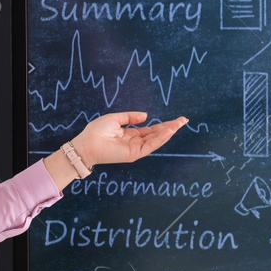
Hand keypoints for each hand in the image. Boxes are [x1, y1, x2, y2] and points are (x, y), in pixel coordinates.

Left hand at [73, 111, 188, 166]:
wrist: (86, 143)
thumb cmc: (96, 131)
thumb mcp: (115, 119)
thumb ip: (130, 117)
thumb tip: (146, 115)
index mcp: (130, 134)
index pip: (151, 130)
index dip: (163, 125)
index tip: (175, 119)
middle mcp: (135, 142)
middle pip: (157, 135)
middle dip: (171, 128)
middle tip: (184, 120)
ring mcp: (136, 149)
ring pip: (157, 140)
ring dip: (169, 132)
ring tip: (180, 124)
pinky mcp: (134, 154)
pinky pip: (151, 146)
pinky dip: (160, 138)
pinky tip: (169, 130)